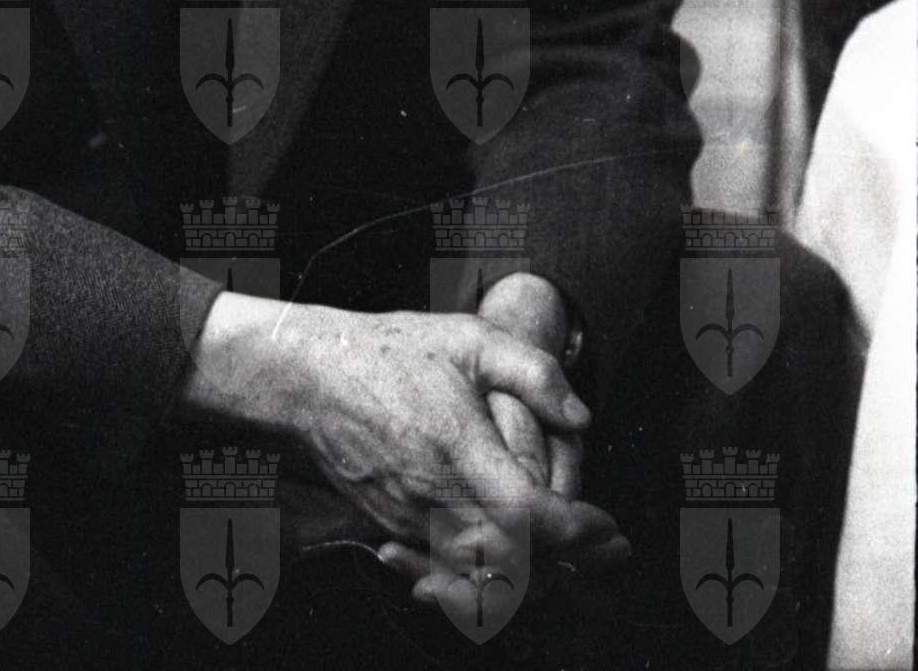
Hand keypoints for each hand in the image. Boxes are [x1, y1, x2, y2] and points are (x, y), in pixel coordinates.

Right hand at [178, 292, 625, 584]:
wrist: (309, 376)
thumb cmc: (389, 354)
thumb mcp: (468, 338)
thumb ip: (533, 371)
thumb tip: (581, 417)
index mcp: (458, 450)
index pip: (530, 517)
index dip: (577, 532)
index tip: (608, 528)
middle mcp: (434, 498)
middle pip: (514, 565)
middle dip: (568, 565)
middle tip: (605, 550)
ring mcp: (410, 522)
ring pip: (480, 577)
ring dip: (529, 577)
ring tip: (568, 559)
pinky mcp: (391, 529)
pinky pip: (444, 572)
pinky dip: (482, 577)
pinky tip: (505, 562)